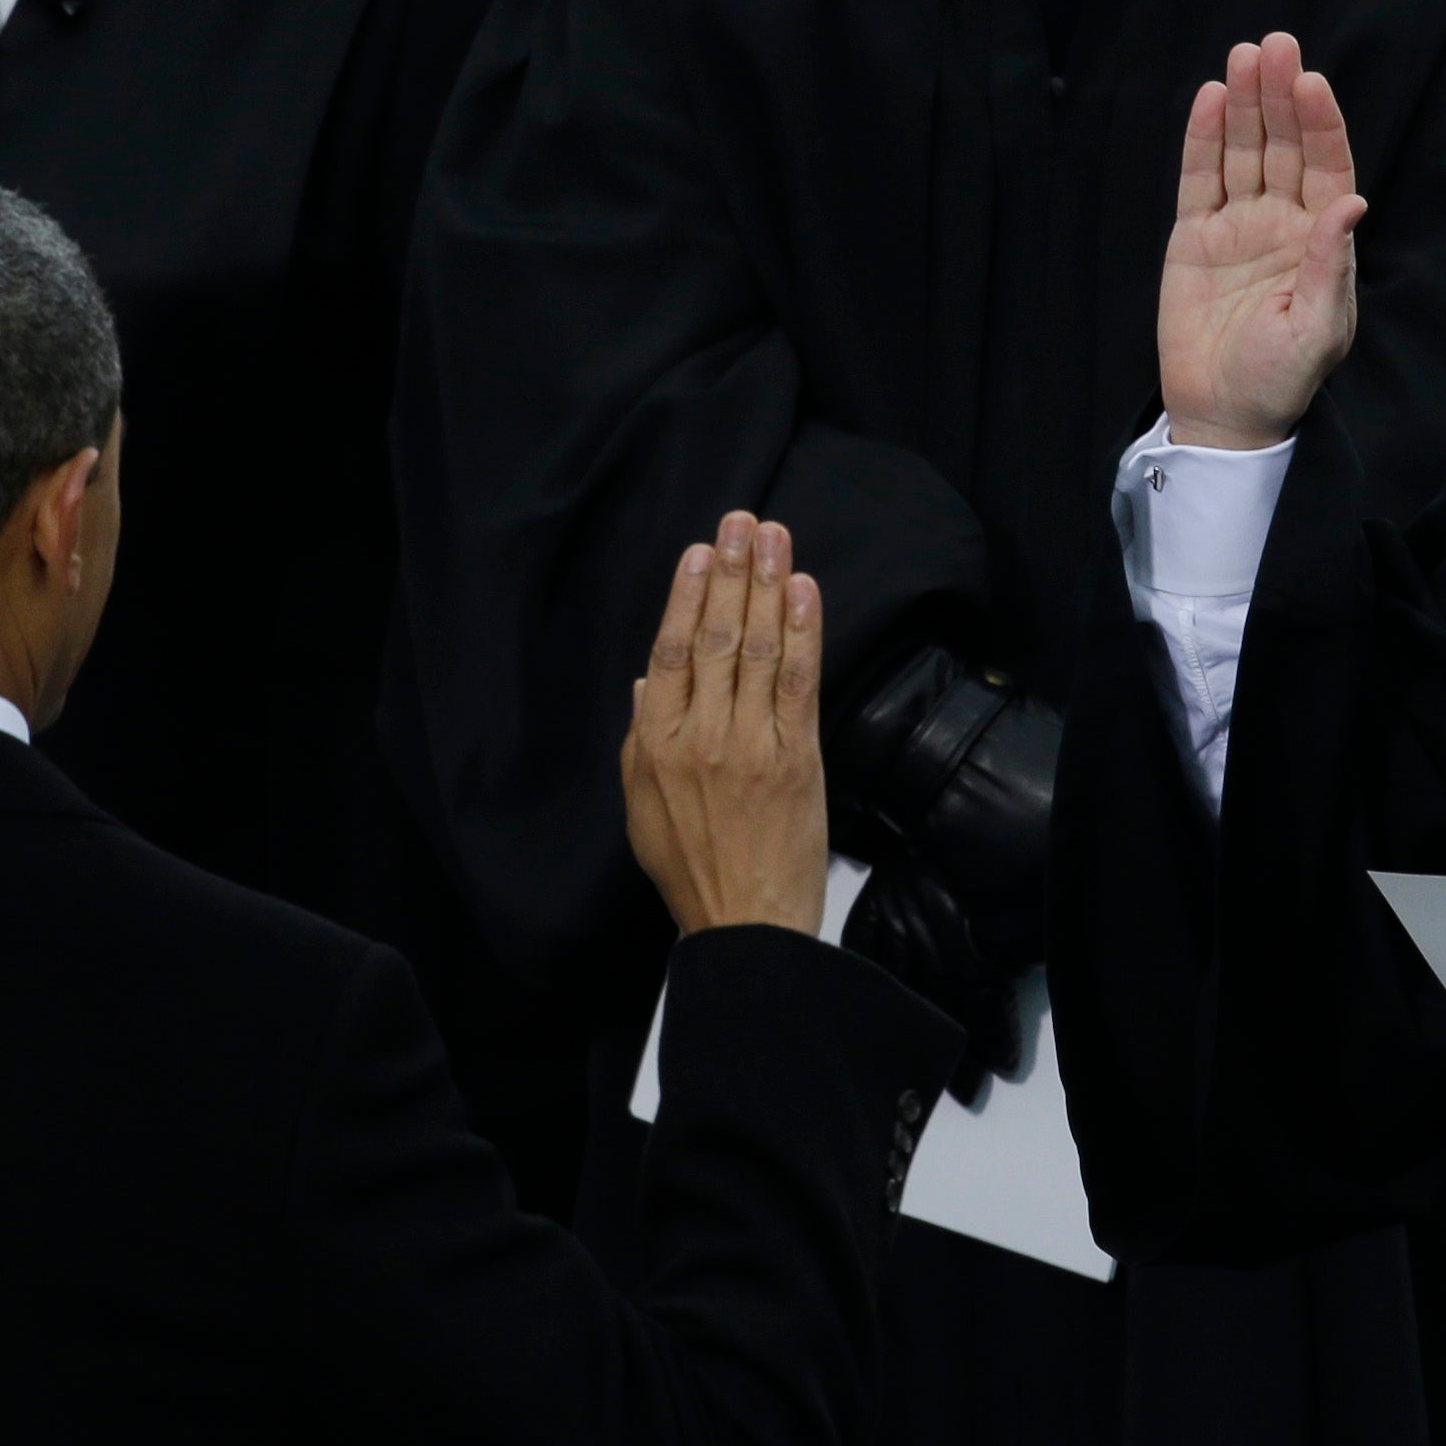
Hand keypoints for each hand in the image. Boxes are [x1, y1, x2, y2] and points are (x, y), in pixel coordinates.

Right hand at [623, 514, 831, 937]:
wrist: (745, 924)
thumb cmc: (692, 870)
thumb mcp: (642, 806)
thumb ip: (642, 738)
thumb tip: (647, 680)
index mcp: (655, 745)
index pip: (670, 650)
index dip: (685, 594)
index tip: (699, 550)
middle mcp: (699, 737)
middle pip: (713, 636)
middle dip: (730, 571)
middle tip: (741, 521)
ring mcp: (748, 745)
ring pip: (754, 648)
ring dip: (766, 585)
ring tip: (772, 536)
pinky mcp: (795, 759)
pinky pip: (797, 683)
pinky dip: (802, 632)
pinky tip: (803, 591)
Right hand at [1154, 34, 1366, 450]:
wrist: (1222, 412)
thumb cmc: (1280, 378)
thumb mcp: (1317, 330)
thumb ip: (1330, 265)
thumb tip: (1351, 205)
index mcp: (1322, 241)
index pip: (1326, 168)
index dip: (1320, 125)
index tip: (1311, 83)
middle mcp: (1283, 222)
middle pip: (1284, 146)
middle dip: (1280, 97)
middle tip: (1274, 47)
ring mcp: (1238, 225)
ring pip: (1244, 151)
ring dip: (1246, 105)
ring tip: (1244, 57)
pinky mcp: (1195, 236)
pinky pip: (1200, 177)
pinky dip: (1204, 138)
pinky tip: (1211, 99)